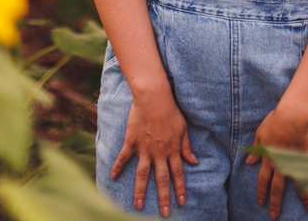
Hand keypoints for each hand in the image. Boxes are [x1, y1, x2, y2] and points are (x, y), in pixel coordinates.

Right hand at [110, 91, 198, 216]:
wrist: (154, 97)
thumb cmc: (170, 111)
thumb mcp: (183, 129)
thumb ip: (186, 146)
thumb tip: (194, 162)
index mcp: (172, 150)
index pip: (178, 174)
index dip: (180, 189)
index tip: (181, 202)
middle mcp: (159, 153)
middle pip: (161, 179)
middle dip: (163, 198)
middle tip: (165, 213)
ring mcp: (144, 148)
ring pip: (142, 174)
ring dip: (140, 191)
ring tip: (138, 206)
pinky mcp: (132, 141)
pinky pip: (124, 157)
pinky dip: (118, 167)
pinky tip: (112, 178)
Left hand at [245, 107, 307, 218]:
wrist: (293, 117)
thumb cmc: (275, 121)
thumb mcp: (260, 133)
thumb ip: (256, 149)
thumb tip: (249, 161)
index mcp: (268, 158)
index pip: (262, 180)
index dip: (261, 192)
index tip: (261, 203)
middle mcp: (280, 164)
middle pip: (277, 188)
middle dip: (275, 203)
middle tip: (274, 215)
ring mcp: (295, 162)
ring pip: (298, 184)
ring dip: (304, 198)